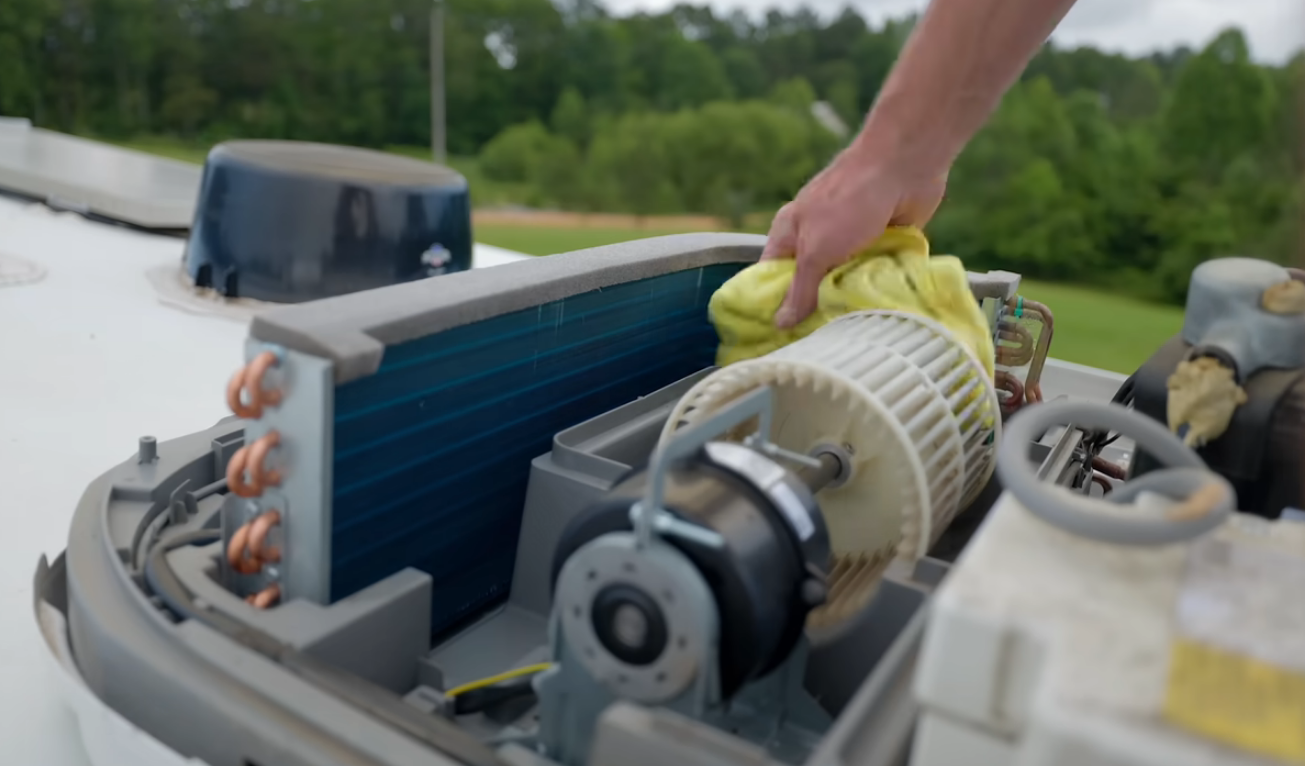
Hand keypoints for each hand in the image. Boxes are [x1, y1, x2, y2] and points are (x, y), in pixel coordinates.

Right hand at [761, 145, 947, 327]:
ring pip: (843, 284)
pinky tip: (879, 312)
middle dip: (815, 310)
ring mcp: (850, 243)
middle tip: (818, 344)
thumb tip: (781, 324)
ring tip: (851, 332)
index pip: (771, 278)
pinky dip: (876, 290)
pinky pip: (873, 277)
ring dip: (849, 302)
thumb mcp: (816, 251)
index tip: (778, 340)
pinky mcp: (881, 245)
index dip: (772, 307)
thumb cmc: (850, 201)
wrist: (904, 166)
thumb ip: (800, 288)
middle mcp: (817, 239)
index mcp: (790, 234)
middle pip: (809, 286)